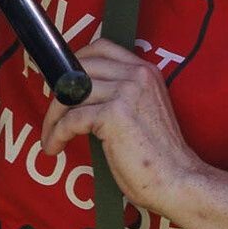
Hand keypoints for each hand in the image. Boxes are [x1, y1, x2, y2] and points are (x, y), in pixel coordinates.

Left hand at [70, 39, 201, 215]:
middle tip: (53, 114)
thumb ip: (120, 96)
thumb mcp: (143, 112)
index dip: (77, 61)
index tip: (63, 81)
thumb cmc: (158, 157)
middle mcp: (137, 75)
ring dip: (54, 117)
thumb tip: (79, 94)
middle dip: (59, 91)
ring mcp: (126, 92)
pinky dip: (56, 134)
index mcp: (147, 72)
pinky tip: (54, 147)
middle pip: (81, 68)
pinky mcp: (113, 114)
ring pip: (71, 93)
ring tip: (50, 137)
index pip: (103, 48)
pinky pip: (70, 119)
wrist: (178, 180)